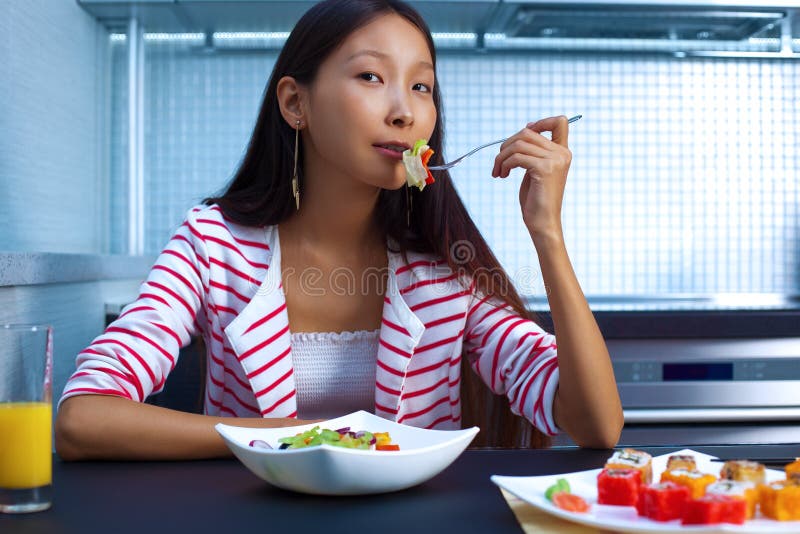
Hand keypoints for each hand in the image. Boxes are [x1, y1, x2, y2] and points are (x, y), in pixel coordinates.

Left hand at [491, 115, 571, 238]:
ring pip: (518, 144)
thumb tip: (525, 129)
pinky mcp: (544, 169)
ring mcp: (554, 160)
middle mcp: (561, 153)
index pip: (560, 121)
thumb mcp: (536, 169)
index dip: (540, 122)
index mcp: (562, 152)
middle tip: (499, 163)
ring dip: (502, 157)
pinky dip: (504, 165)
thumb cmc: (536, 199)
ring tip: (499, 171)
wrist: (543, 223)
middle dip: (507, 145)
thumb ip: (534, 151)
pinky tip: (502, 175)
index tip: (523, 135)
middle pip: (528, 132)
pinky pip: (516, 157)